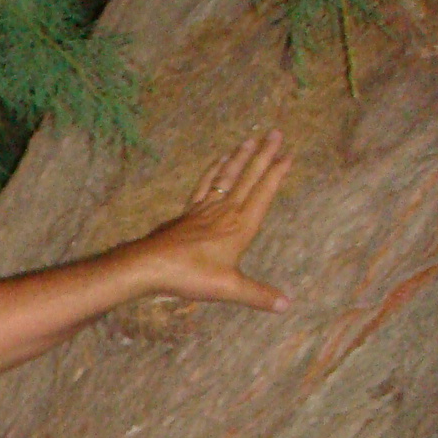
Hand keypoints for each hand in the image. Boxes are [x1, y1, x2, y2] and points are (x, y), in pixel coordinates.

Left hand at [123, 130, 293, 311]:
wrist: (149, 265)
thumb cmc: (189, 275)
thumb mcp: (228, 288)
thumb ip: (258, 295)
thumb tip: (287, 305)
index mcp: (240, 225)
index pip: (263, 193)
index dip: (276, 173)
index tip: (288, 154)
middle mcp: (224, 212)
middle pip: (247, 177)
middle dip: (263, 155)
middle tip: (276, 132)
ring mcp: (204, 210)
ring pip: (226, 176)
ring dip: (240, 157)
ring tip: (250, 139)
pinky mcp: (188, 213)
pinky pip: (204, 185)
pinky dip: (214, 171)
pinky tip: (218, 161)